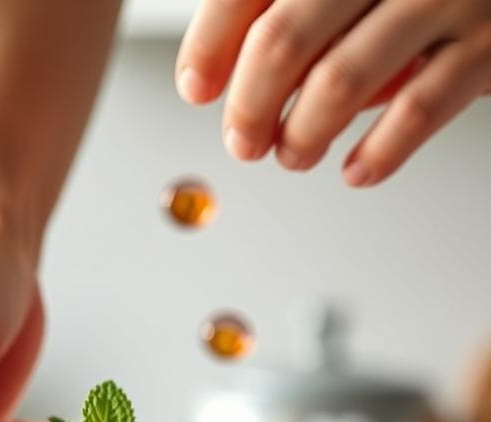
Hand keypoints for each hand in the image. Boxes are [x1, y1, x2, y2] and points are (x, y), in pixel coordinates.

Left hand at [175, 0, 490, 184]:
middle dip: (249, 107)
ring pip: (340, 81)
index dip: (210, 45)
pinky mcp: (489, 45)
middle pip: (282, 40)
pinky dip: (378, 154)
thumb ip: (285, 7)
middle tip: (243, 141)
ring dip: (302, 136)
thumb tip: (209, 77)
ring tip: (294, 154)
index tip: (196, 88)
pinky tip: (357, 170)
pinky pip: (419, 111)